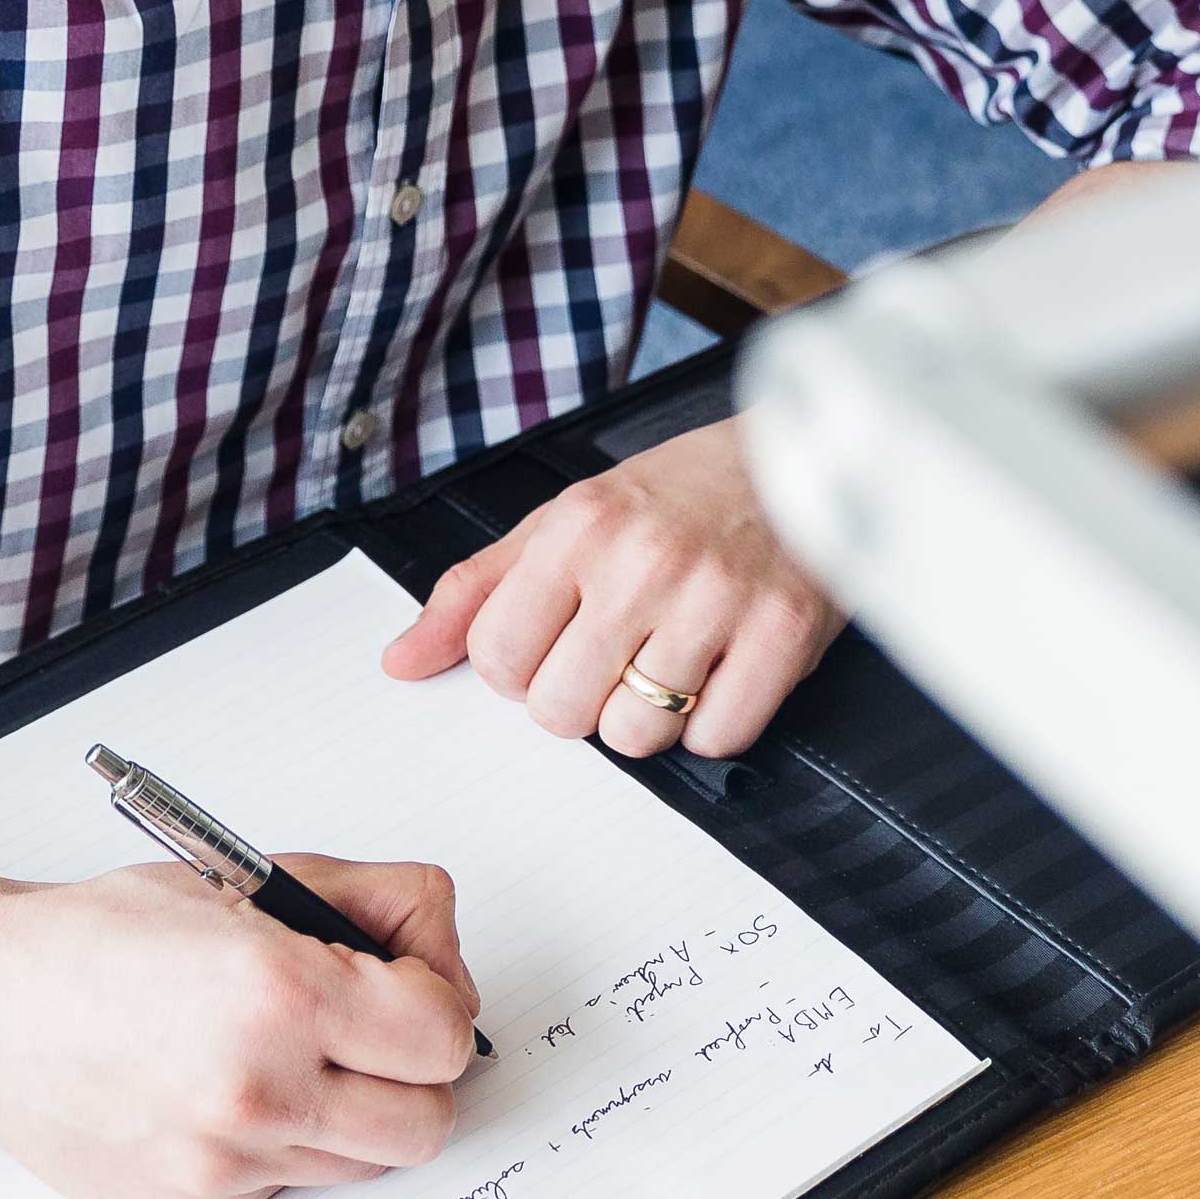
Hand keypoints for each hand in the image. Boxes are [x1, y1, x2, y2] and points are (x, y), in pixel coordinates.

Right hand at [0, 856, 478, 1198]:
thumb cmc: (103, 938)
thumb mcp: (249, 878)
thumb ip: (372, 904)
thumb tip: (439, 949)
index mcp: (280, 995)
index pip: (444, 1035)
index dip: (438, 1001)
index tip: (407, 985)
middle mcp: (257, 1090)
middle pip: (427, 1120)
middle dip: (415, 1072)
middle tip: (373, 1030)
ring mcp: (228, 1161)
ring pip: (367, 1161)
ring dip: (355, 1110)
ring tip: (295, 1055)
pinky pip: (295, 1183)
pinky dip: (286, 1142)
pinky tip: (233, 1089)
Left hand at [380, 416, 838, 757]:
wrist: (798, 459)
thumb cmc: (676, 496)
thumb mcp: (563, 521)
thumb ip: (475, 591)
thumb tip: (401, 662)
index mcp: (579, 527)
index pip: (499, 660)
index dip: (521, 670)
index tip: (557, 642)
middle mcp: (644, 560)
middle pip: (562, 711)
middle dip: (582, 698)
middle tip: (619, 652)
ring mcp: (717, 599)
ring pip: (637, 735)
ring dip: (649, 717)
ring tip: (672, 658)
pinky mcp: (782, 634)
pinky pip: (716, 739)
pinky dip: (714, 722)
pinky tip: (720, 669)